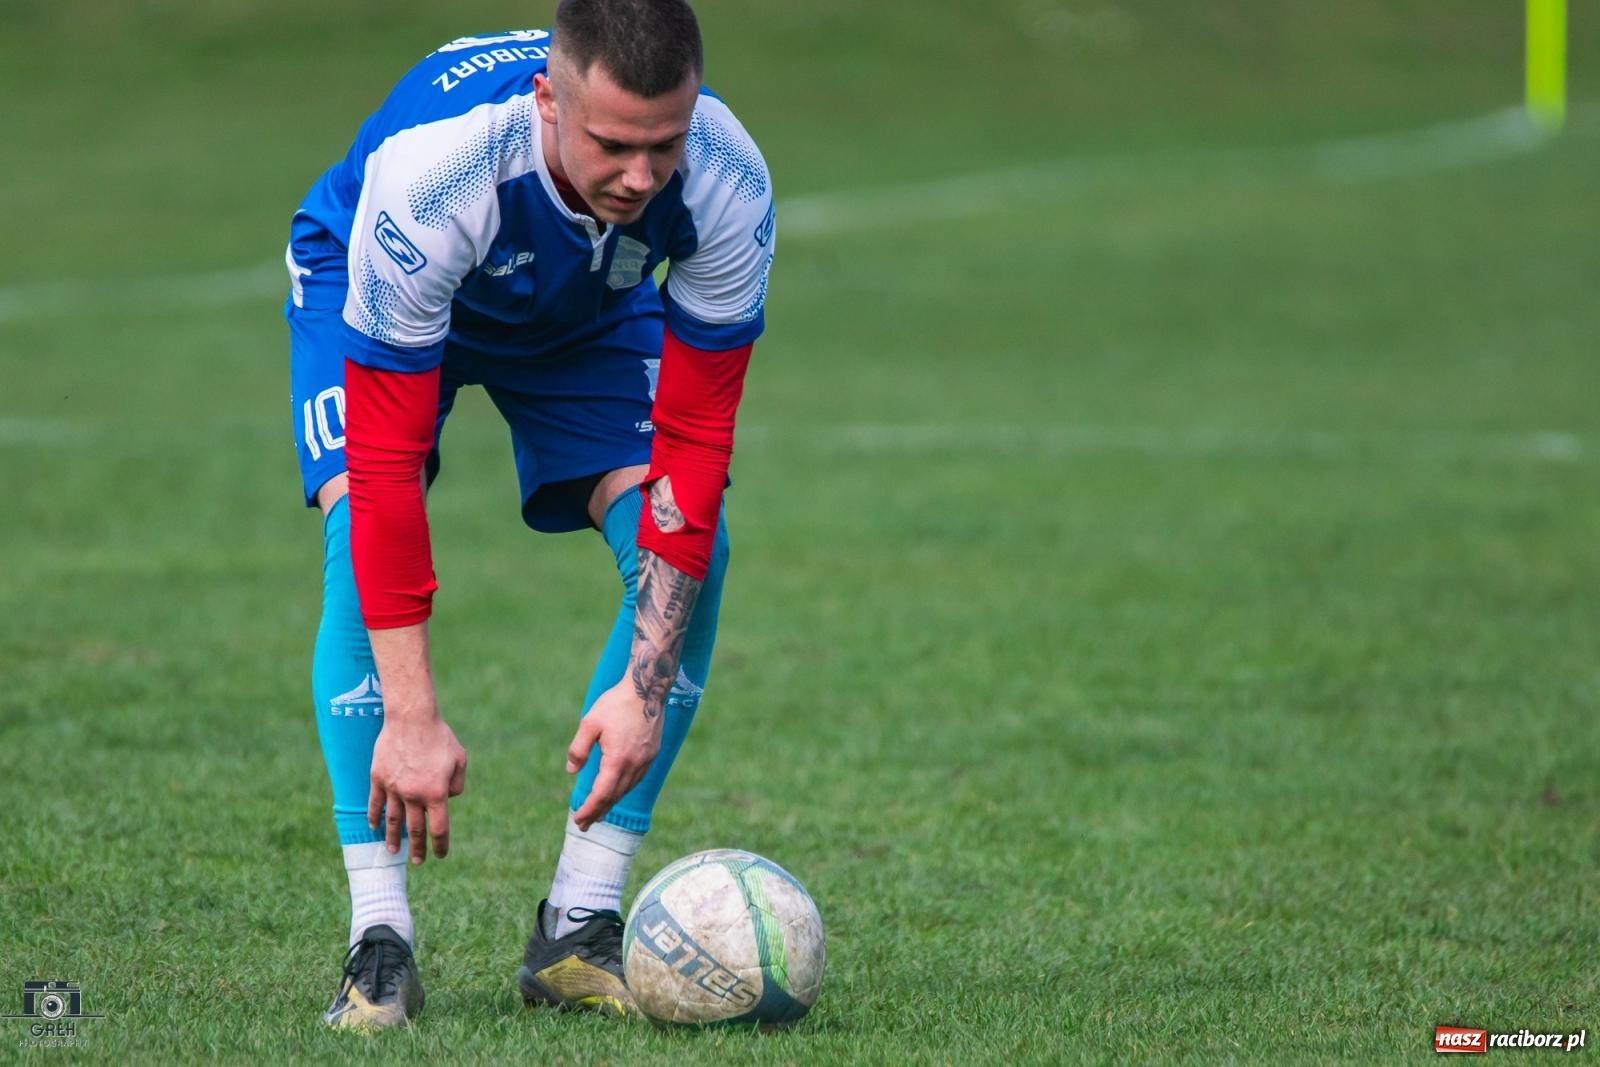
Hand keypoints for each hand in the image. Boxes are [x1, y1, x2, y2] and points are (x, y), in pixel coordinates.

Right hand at [368, 713, 467, 863]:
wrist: (412, 718)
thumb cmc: (440, 737)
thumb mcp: (460, 760)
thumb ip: (457, 785)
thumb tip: (447, 800)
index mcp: (436, 793)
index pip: (438, 828)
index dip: (440, 845)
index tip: (440, 855)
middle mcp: (413, 795)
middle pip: (415, 830)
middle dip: (417, 849)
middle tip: (418, 861)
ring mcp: (393, 788)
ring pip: (392, 821)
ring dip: (393, 839)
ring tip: (393, 852)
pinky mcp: (378, 778)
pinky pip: (375, 804)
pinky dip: (374, 818)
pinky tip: (375, 827)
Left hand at [567, 678, 663, 830]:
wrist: (647, 689)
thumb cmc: (616, 704)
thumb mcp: (590, 723)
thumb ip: (579, 749)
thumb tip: (571, 770)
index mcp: (618, 760)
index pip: (601, 794)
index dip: (589, 809)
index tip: (578, 819)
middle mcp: (635, 765)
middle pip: (614, 797)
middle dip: (598, 812)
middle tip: (583, 824)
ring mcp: (646, 761)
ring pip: (627, 789)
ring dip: (611, 803)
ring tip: (598, 813)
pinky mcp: (652, 754)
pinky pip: (636, 779)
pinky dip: (623, 790)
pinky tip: (616, 791)